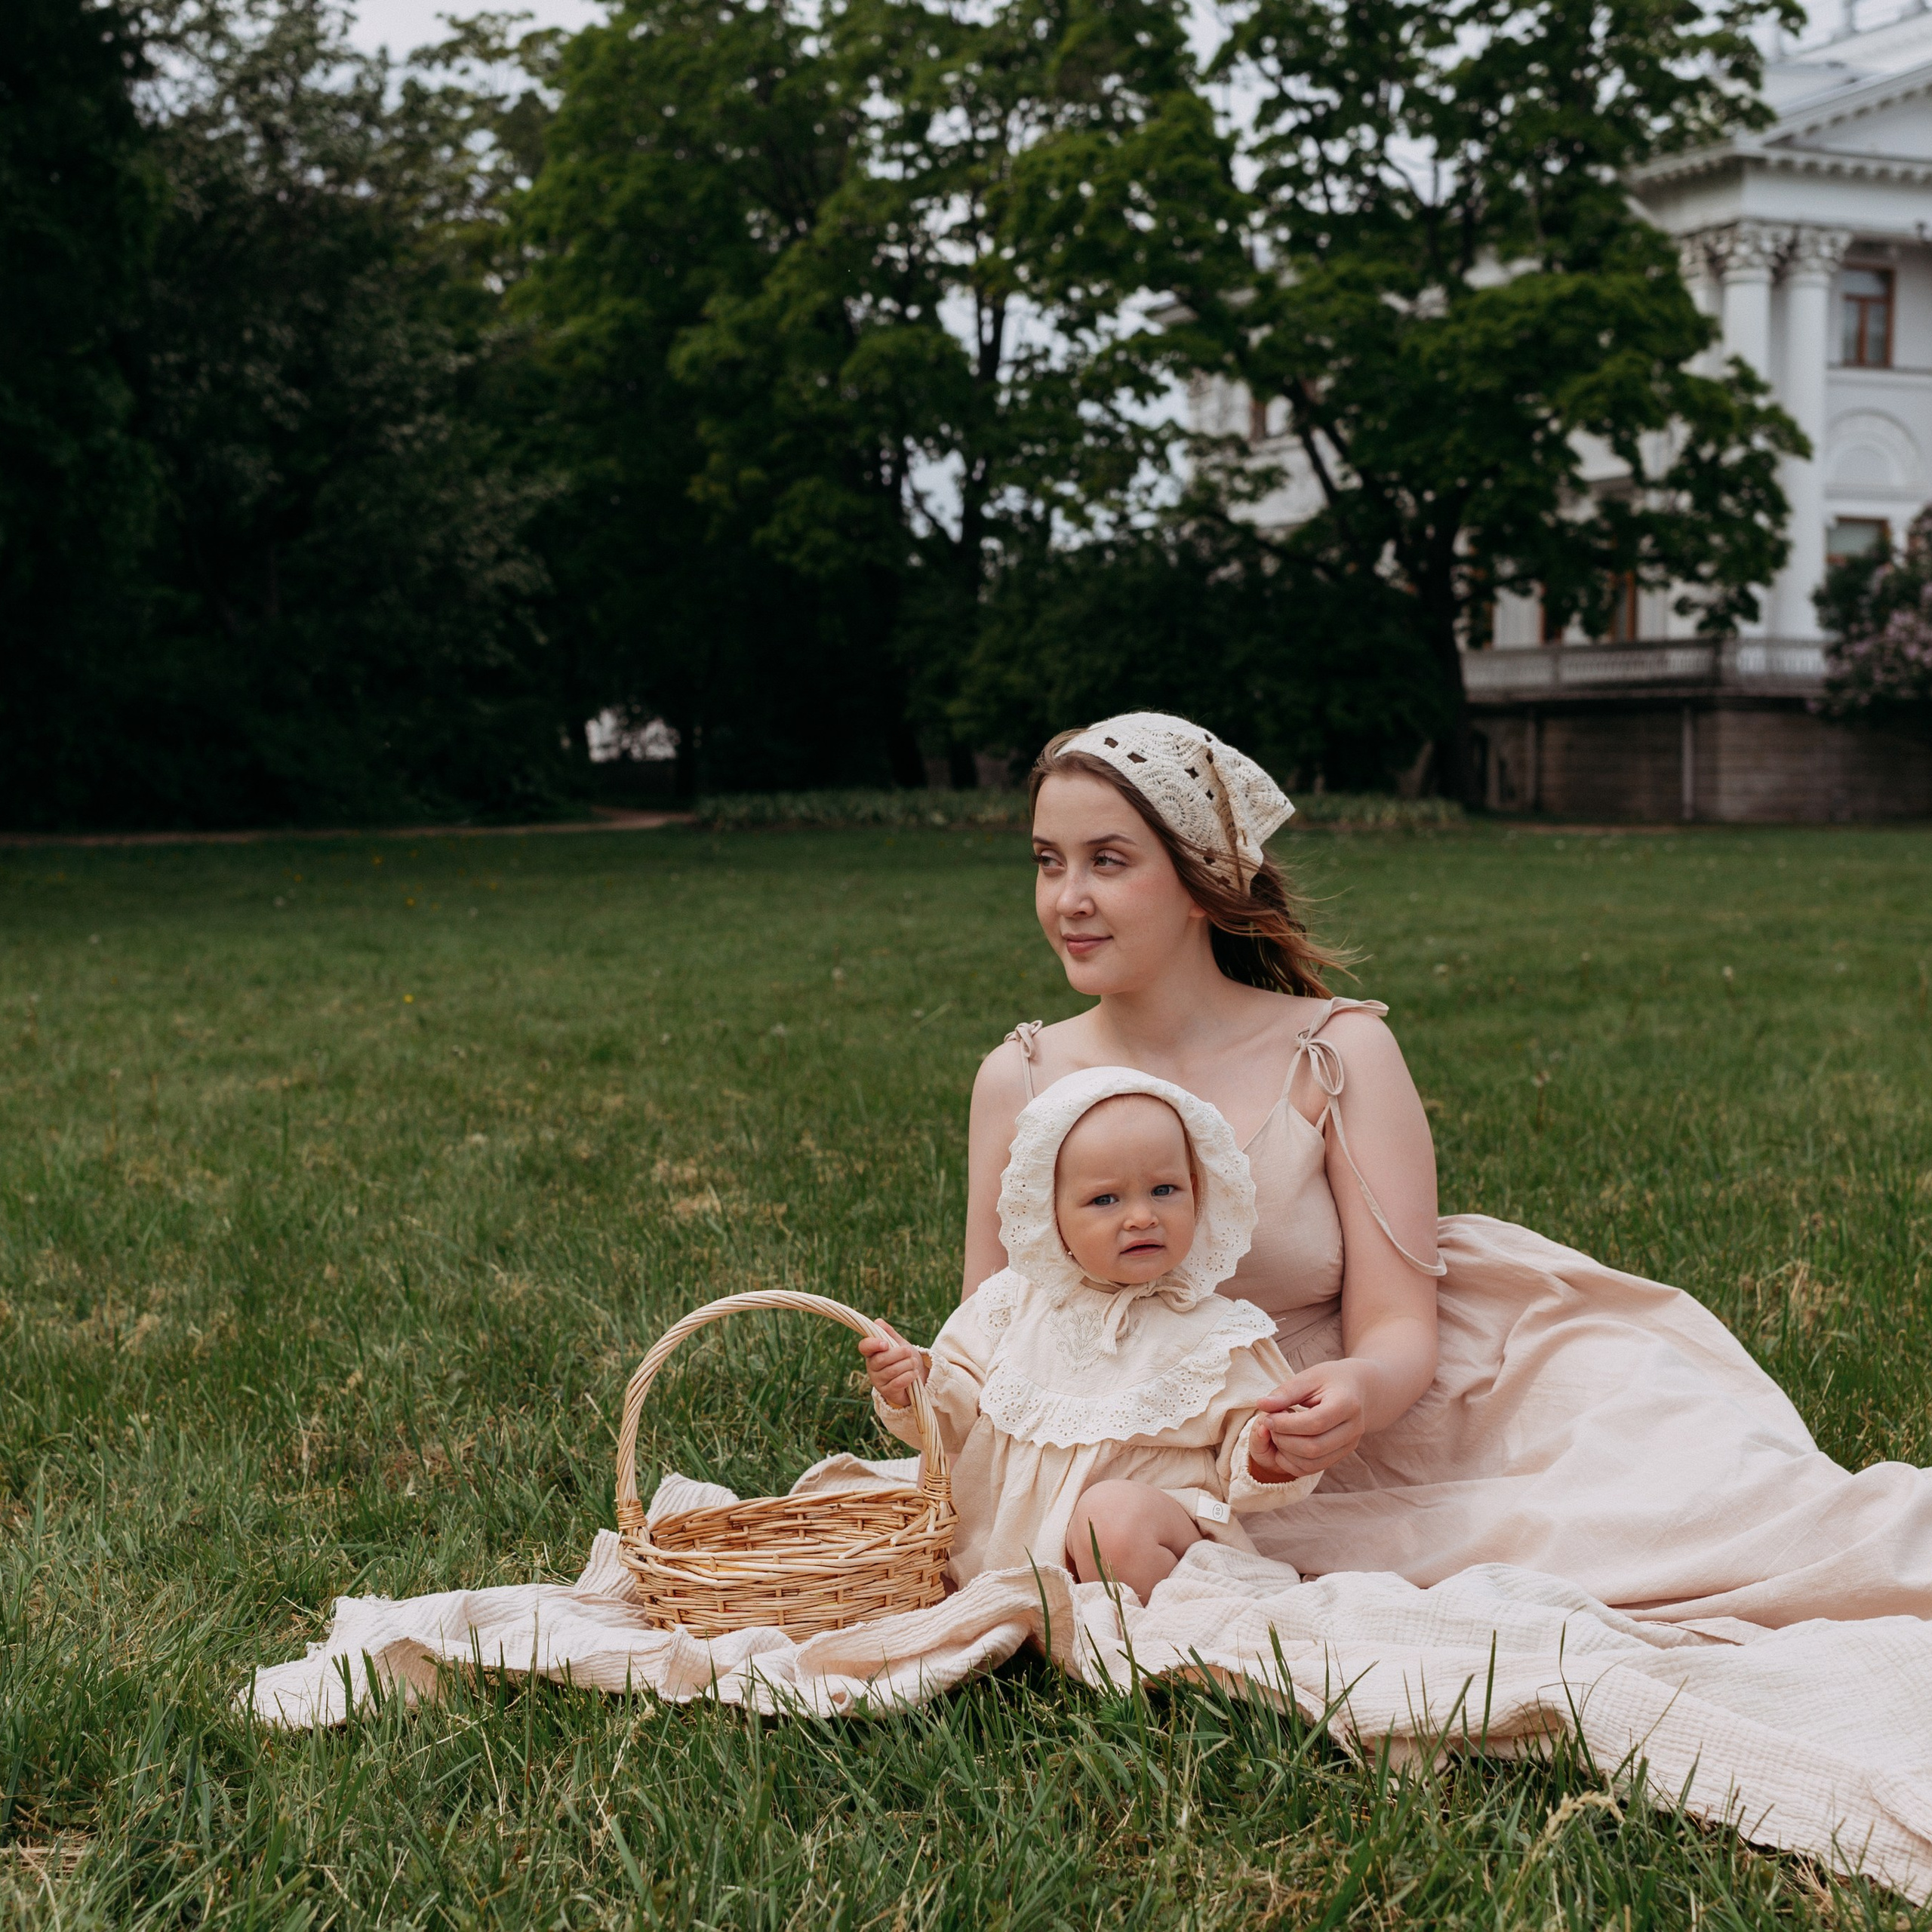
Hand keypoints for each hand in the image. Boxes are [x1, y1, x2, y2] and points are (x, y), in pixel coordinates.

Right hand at [857, 1322, 923, 1408]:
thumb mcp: (899, 1344)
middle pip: (881, 1359)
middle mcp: (872, 1367)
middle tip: (909, 1352)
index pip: (864, 1346)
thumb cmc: (905, 1359)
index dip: (873, 1344)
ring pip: (891, 1371)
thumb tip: (878, 1321)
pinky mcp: (887, 1392)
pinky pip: (898, 1383)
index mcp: (872, 1352)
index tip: (886, 1344)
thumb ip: (889, 1333)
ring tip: (913, 1363)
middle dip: (899, 1354)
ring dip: (907, 1365)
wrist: (917, 1378)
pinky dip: (909, 1376)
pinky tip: (914, 1374)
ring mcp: (878, 1381)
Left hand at [1248, 1360, 1371, 1480]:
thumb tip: (1262, 1404)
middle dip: (1284, 1439)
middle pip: (1314, 1447)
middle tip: (1269, 1425)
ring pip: (1313, 1463)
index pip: (1314, 1423)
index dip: (1286, 1424)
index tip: (1268, 1416)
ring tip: (1276, 1434)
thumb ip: (1286, 1392)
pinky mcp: (1342, 1455)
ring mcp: (1350, 1445)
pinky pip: (1314, 1468)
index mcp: (1347, 1404)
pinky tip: (1283, 1446)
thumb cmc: (1331, 1379)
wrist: (1358, 1389)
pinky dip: (1293, 1462)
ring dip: (1286, 1453)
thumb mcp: (1309, 1377)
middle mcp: (1353, 1429)